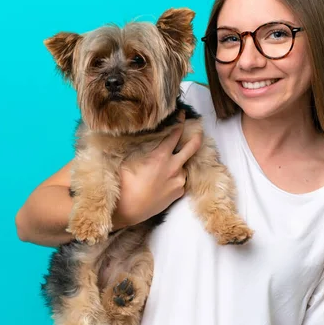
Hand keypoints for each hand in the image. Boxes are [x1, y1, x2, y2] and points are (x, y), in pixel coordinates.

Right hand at [114, 112, 202, 226]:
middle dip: (197, 136)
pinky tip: (163, 181)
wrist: (128, 210)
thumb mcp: (129, 159)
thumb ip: (141, 147)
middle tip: (198, 129)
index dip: (180, 122)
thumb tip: (144, 136)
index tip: (183, 115)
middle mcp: (174, 166)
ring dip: (178, 163)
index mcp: (161, 155)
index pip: (175, 133)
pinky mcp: (179, 192)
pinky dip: (175, 177)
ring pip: (183, 166)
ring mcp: (179, 180)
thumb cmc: (125, 184)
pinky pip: (180, 180)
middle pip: (192, 147)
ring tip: (166, 168)